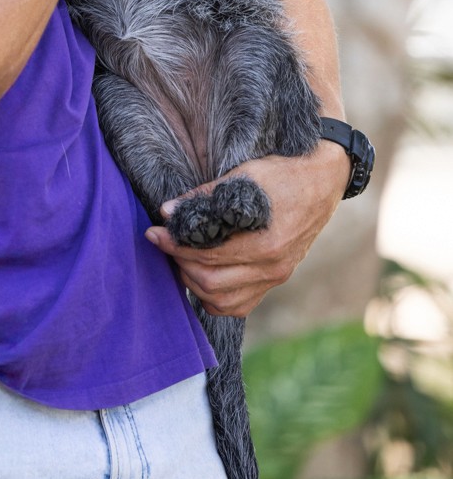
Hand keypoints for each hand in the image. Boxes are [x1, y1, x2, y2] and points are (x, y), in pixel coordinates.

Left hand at [143, 140, 346, 315]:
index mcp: (265, 243)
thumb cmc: (283, 173)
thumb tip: (167, 211)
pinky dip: (215, 298)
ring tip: (180, 258)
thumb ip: (205, 196)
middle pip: (211, 282)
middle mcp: (272, 267)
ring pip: (222, 300)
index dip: (175, 244)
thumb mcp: (244, 176)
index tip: (155, 232)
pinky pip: (239, 305)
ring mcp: (276, 276)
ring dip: (194, 282)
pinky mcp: (276, 279)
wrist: (323, 181)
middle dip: (180, 263)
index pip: (207, 254)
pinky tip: (202, 277)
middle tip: (164, 243)